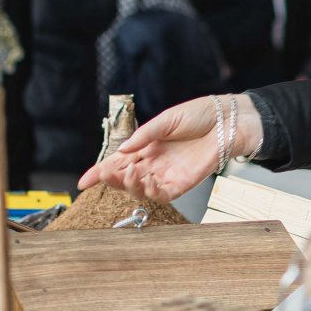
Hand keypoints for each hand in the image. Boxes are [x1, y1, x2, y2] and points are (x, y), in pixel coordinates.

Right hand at [77, 94, 263, 202]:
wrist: (226, 120)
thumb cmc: (200, 116)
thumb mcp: (166, 120)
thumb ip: (144, 136)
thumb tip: (122, 150)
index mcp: (147, 147)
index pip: (118, 163)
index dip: (100, 173)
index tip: (84, 182)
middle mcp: (155, 163)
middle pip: (126, 178)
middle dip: (112, 179)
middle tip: (106, 174)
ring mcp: (168, 175)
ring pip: (141, 189)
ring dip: (129, 185)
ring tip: (126, 174)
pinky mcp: (183, 183)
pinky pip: (162, 194)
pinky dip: (150, 191)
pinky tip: (145, 181)